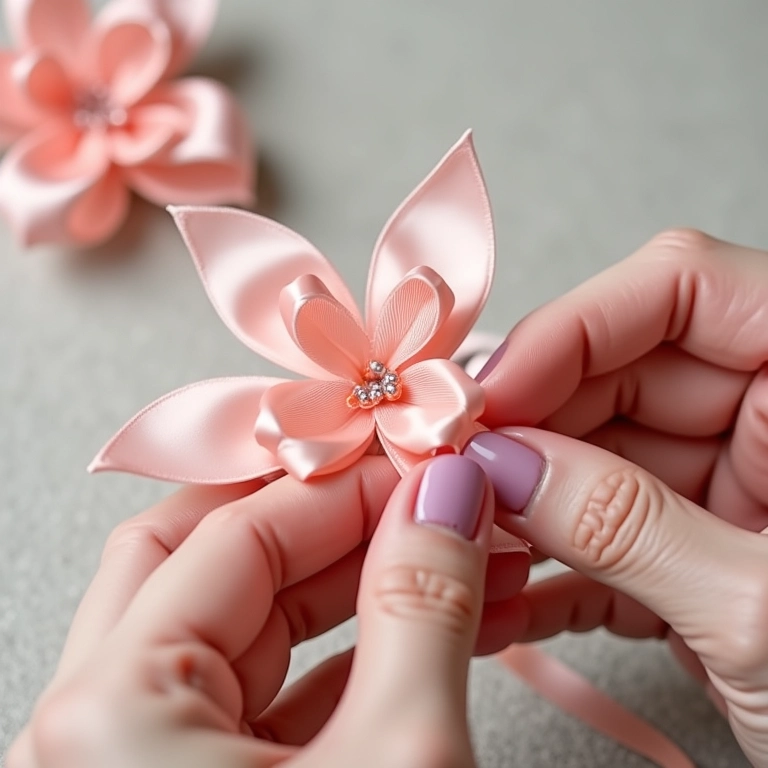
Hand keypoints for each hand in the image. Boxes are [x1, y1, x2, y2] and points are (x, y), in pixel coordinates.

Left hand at [7, 455, 512, 767]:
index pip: (235, 534)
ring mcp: (136, 764)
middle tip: (421, 494)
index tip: (429, 461)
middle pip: (210, 562)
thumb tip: (454, 489)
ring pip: (240, 627)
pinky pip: (261, 693)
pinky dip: (343, 655)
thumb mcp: (402, 761)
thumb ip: (424, 605)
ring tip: (444, 554)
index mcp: (110, 715)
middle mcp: (95, 733)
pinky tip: (420, 626)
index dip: (348, 487)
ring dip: (349, 585)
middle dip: (332, 520)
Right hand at [467, 229, 767, 764]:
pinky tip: (506, 604)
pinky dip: (552, 571)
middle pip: (619, 375)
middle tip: (454, 475)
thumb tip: (502, 468)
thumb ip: (629, 527)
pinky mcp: (696, 558)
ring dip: (526, 507)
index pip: (682, 287)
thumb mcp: (763, 614)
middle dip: (529, 427)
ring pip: (597, 459)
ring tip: (467, 545)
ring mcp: (729, 491)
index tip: (492, 394)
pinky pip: (608, 536)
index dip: (576, 326)